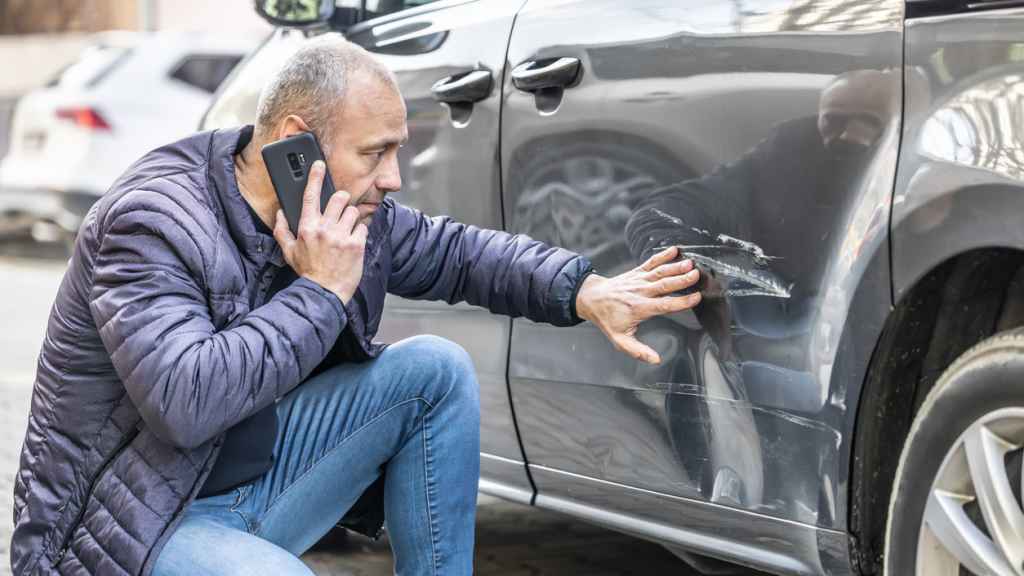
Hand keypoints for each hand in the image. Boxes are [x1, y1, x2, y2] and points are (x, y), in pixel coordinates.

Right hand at [273, 160, 365, 303]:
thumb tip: (280, 213)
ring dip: (351, 218)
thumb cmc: (307, 272)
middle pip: (339, 198)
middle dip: (341, 200)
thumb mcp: (288, 252)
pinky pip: (363, 227)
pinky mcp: (356, 245)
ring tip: (346, 229)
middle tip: (340, 209)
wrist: (324, 293)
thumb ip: (282, 230)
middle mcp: (324, 229)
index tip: (319, 165)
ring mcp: (341, 236)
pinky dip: (360, 232)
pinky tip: (353, 242)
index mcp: (307, 228)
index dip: (315, 177)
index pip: (310, 196)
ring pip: (353, 211)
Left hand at [575, 246, 700, 363]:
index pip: (664, 305)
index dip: (681, 301)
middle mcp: (640, 292)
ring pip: (659, 272)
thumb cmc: (607, 319)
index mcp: (639, 308)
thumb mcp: (620, 339)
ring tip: (690, 263)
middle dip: (681, 280)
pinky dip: (662, 256)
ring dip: (675, 267)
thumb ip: (638, 350)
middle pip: (664, 285)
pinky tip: (674, 250)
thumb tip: (655, 359)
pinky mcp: (636, 272)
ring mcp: (638, 280)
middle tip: (696, 275)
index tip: (696, 298)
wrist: (591, 299)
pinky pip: (651, 262)